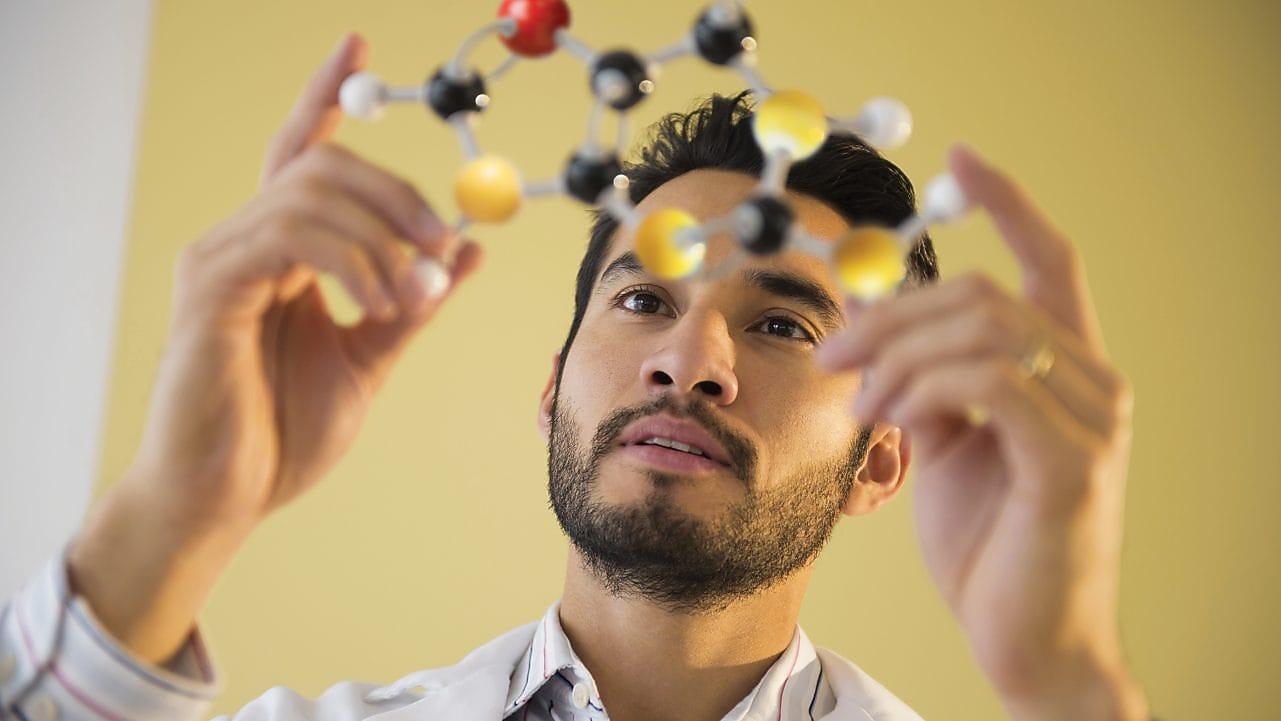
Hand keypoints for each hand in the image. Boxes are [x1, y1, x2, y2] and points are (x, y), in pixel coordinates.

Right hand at [68, 34, 482, 662]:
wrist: (227, 498)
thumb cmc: (283, 433)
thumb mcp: (371, 356)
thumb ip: (414, 301)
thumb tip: (468, 250)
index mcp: (282, 252)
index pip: (303, 152)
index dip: (327, 94)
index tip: (357, 42)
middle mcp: (245, 241)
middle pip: (319, 162)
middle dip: (395, 190)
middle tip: (444, 239)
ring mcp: (221, 258)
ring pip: (310, 192)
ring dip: (383, 237)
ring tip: (411, 299)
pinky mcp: (211, 286)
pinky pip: (291, 236)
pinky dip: (353, 260)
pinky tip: (378, 302)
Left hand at [819, 147, 1146, 719]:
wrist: (1023, 638)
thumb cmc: (987, 543)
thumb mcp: (944, 446)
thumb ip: (924, 383)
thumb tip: (874, 333)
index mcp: (1064, 369)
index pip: (1047, 260)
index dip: (1008, 202)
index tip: (961, 159)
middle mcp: (1093, 380)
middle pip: (984, 292)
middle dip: (892, 313)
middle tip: (833, 353)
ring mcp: (1092, 418)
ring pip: (983, 327)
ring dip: (897, 354)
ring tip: (859, 402)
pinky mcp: (1072, 459)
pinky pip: (989, 382)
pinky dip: (923, 387)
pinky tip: (891, 418)